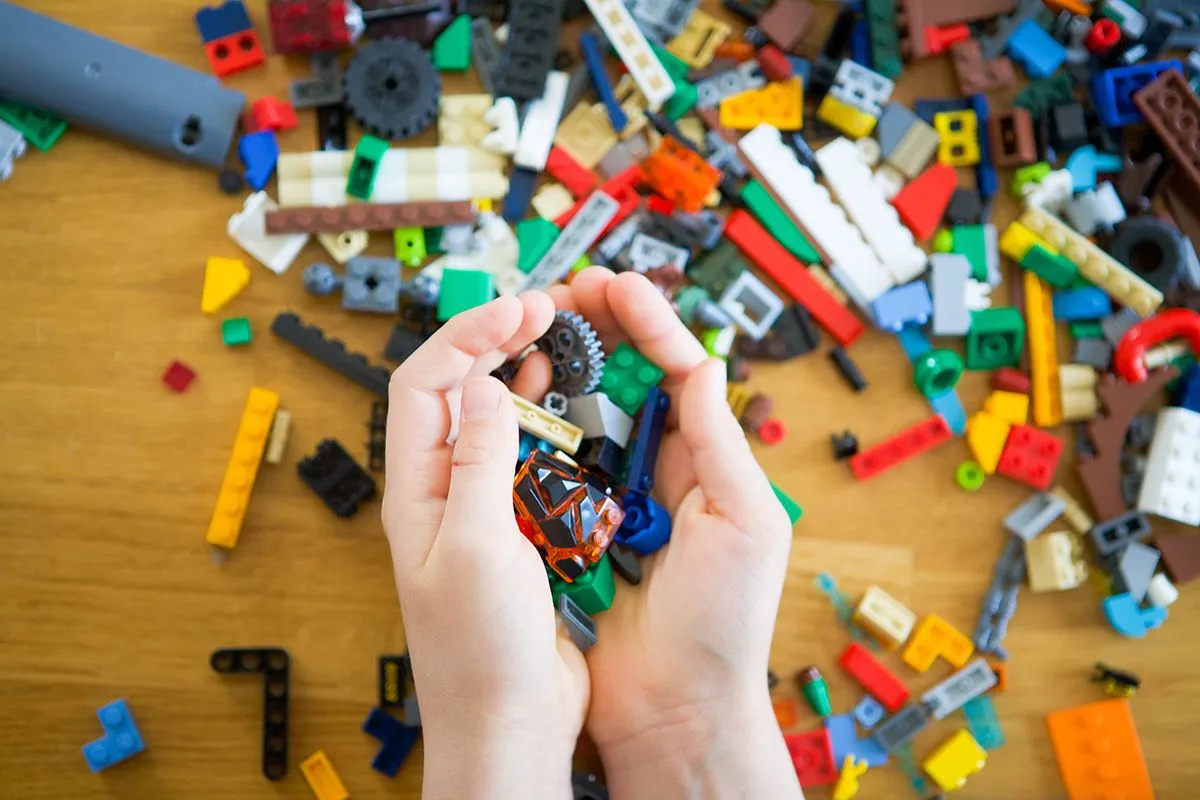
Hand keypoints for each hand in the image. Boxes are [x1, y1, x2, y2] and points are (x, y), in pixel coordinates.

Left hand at [382, 294, 587, 799]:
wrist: (511, 722)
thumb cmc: (482, 653)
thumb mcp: (479, 545)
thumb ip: (478, 460)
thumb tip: (482, 387)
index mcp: (416, 491)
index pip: (425, 385)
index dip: (468, 336)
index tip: (519, 310)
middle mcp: (441, 492)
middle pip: (452, 392)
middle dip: (492, 341)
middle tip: (542, 310)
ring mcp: (478, 509)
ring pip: (489, 420)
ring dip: (517, 374)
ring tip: (552, 341)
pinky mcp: (514, 529)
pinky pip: (522, 459)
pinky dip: (542, 423)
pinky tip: (560, 406)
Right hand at [548, 269, 800, 798]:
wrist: (674, 707)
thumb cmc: (725, 624)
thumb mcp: (745, 522)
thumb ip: (719, 441)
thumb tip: (705, 364)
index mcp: (704, 462)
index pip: (674, 371)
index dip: (644, 323)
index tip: (612, 286)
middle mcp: (655, 471)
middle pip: (622, 381)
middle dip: (595, 329)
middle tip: (562, 293)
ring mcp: (608, 499)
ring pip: (580, 417)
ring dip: (559, 370)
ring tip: (535, 329)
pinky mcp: (570, 531)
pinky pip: (548, 472)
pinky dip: (531, 434)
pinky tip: (514, 401)